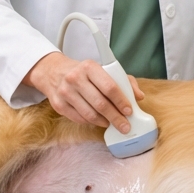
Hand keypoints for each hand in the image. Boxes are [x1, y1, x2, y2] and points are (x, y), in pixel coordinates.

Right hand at [23, 52, 144, 129]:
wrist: (54, 72)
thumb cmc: (84, 73)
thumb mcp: (103, 69)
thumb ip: (124, 81)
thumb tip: (139, 96)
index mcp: (89, 67)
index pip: (109, 87)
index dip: (121, 101)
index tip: (129, 111)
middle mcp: (75, 78)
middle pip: (100, 103)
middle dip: (116, 117)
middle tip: (125, 126)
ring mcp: (65, 92)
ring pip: (90, 114)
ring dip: (104, 122)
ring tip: (113, 124)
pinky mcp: (58, 105)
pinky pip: (79, 119)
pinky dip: (92, 122)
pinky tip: (99, 121)